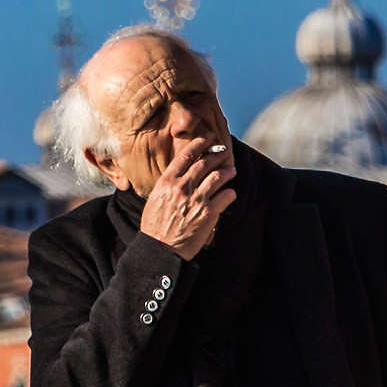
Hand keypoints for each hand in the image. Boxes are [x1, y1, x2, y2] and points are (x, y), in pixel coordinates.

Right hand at [141, 142, 235, 258]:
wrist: (160, 249)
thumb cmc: (155, 225)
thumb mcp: (155, 198)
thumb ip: (168, 184)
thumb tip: (178, 174)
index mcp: (167, 181)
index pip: (186, 155)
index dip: (199, 143)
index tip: (208, 136)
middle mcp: (182, 187)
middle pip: (204, 163)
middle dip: (217, 154)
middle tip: (224, 150)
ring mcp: (196, 200)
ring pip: (217, 177)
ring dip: (227, 171)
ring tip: (232, 169)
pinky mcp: (208, 213)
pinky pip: (225, 197)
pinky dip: (230, 193)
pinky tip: (231, 192)